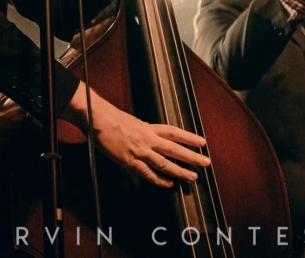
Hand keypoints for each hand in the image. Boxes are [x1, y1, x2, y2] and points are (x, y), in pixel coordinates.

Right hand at [64, 86, 208, 187]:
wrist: (98, 119)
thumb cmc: (113, 119)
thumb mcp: (132, 124)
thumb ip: (142, 135)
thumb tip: (149, 145)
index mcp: (149, 127)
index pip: (173, 132)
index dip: (188, 137)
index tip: (202, 142)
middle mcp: (148, 139)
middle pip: (174, 149)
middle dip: (191, 156)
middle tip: (206, 162)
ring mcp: (140, 151)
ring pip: (164, 163)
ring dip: (180, 171)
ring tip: (193, 177)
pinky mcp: (130, 161)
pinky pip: (147, 173)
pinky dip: (159, 180)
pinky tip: (169, 184)